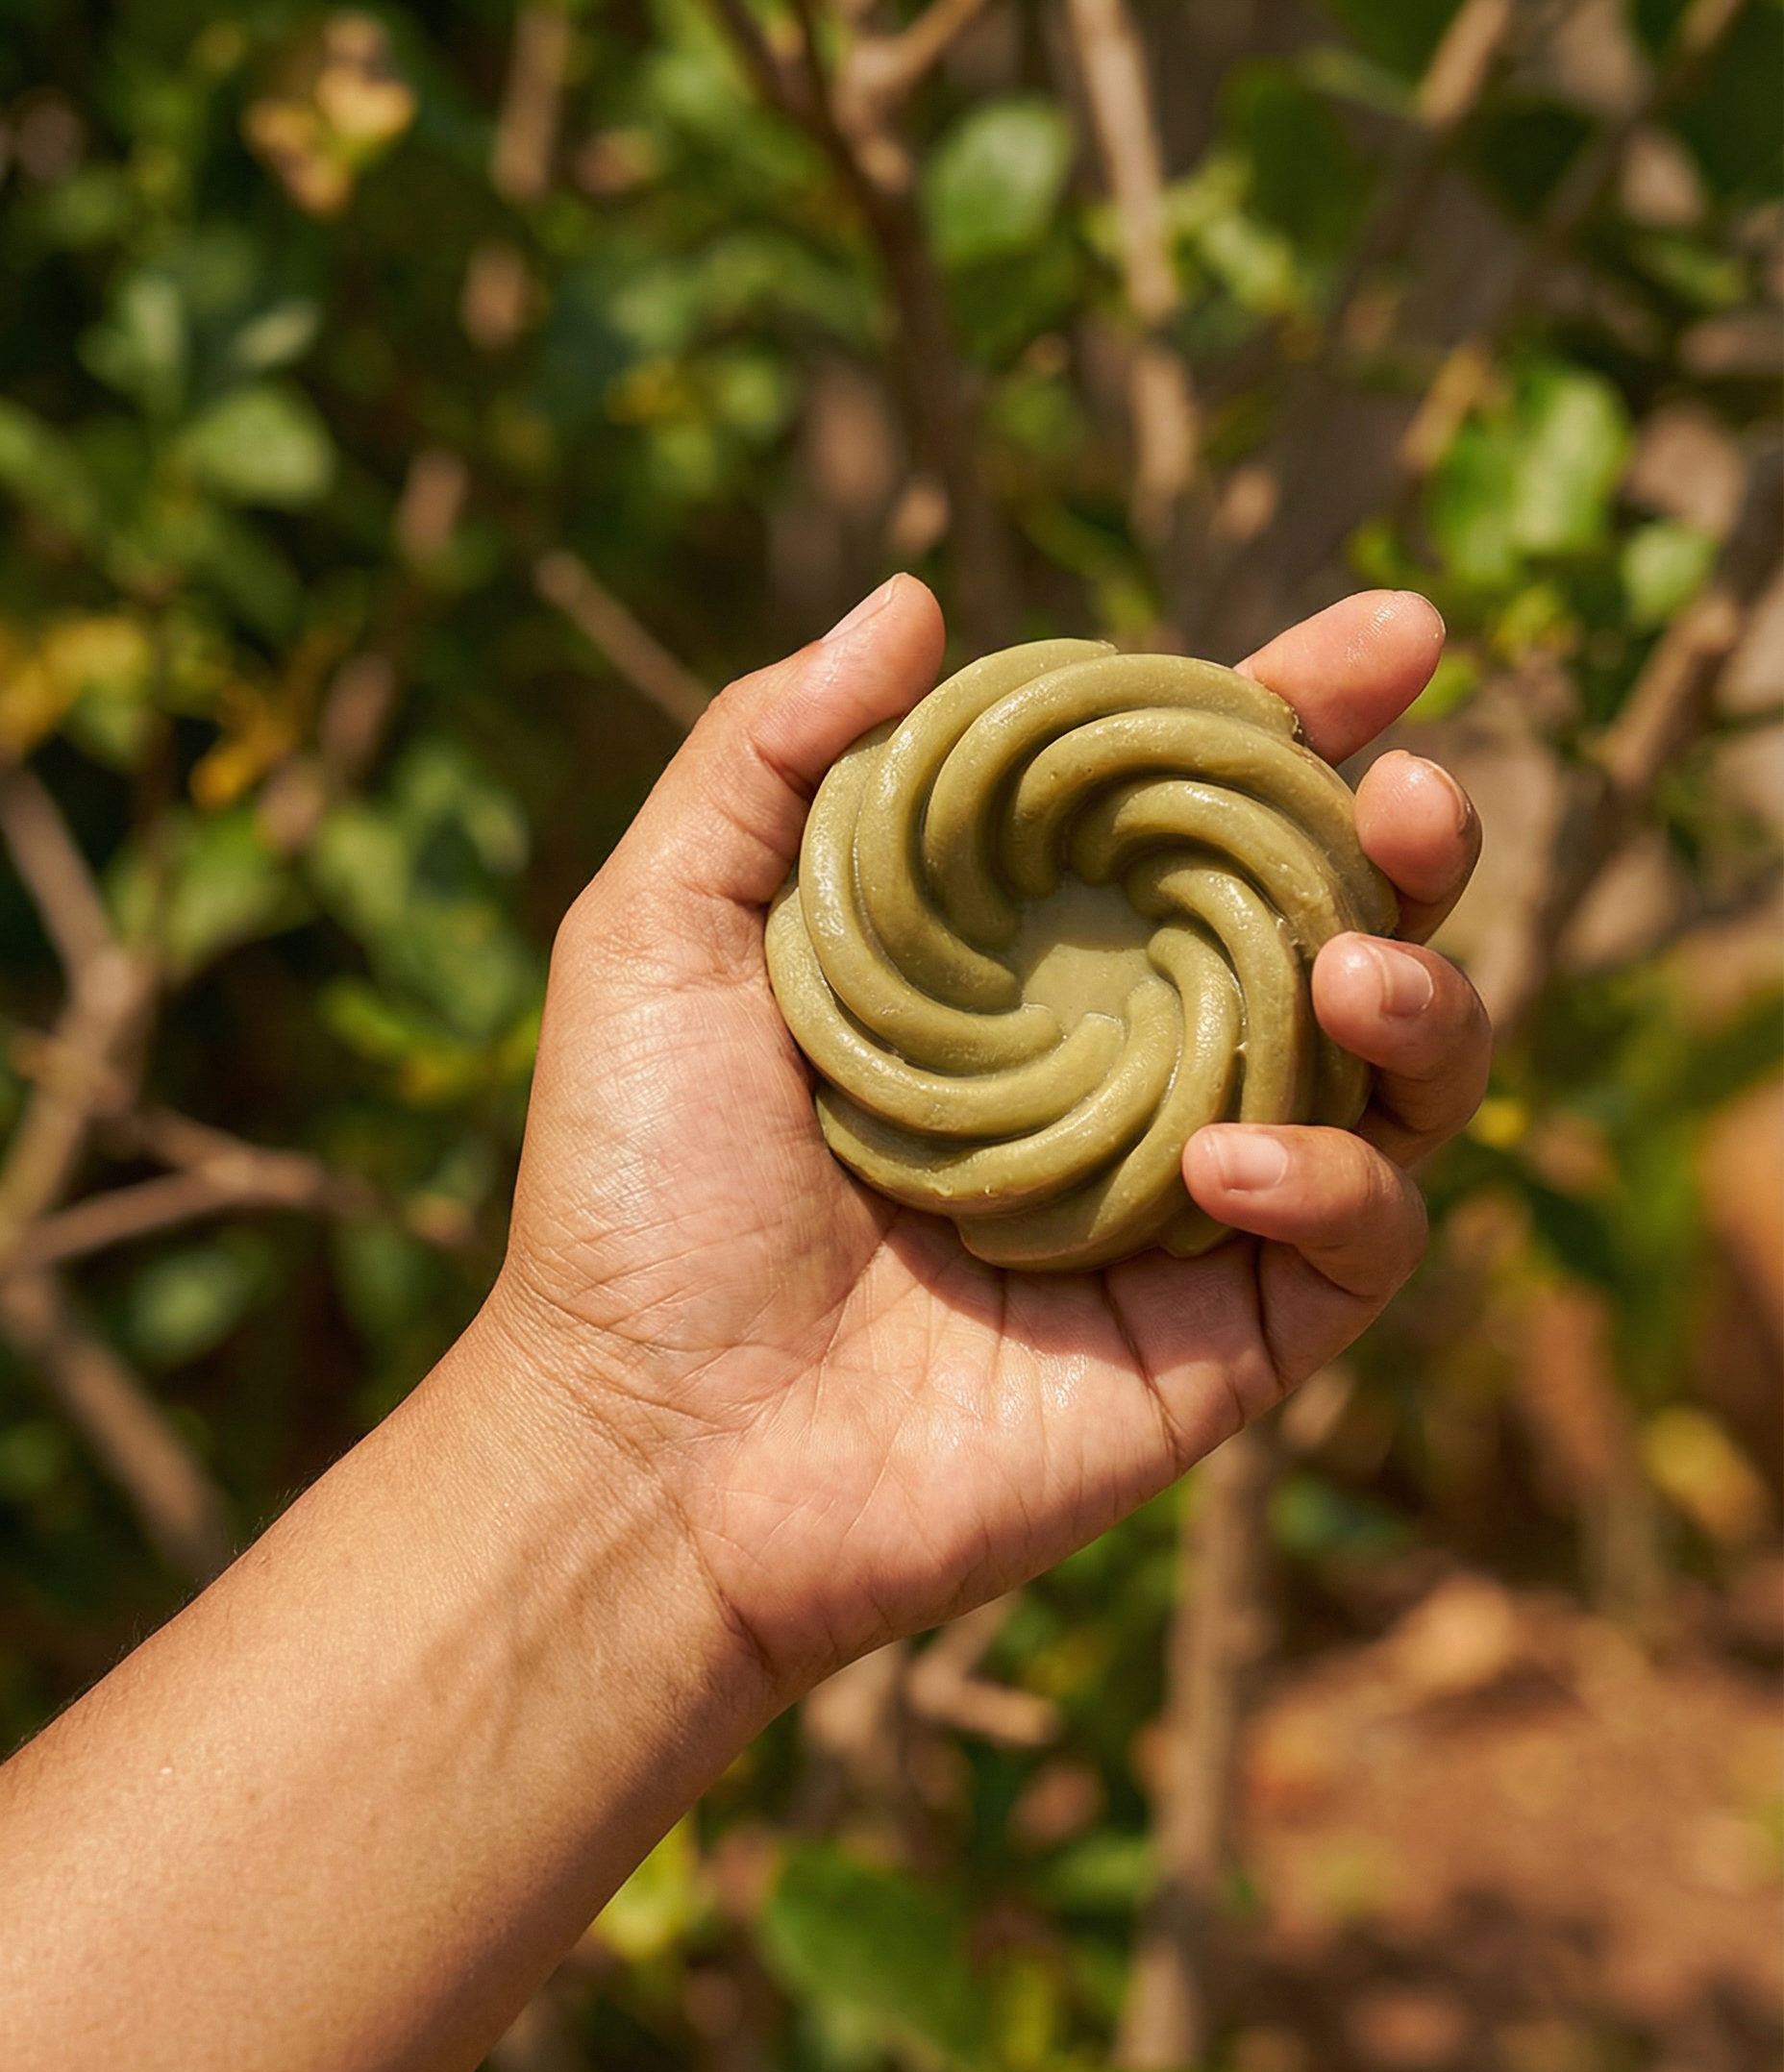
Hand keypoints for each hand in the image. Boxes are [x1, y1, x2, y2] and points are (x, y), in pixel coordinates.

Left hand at [489, 580, 1488, 1695]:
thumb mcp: (658, 930)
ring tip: (1356, 969)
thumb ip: (769, 754)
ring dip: (1429, 997)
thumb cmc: (636, 1189)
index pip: (1191, 804)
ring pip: (1400, 1073)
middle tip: (1406, 793)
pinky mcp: (1225, 1335)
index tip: (1390, 629)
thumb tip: (918, 601)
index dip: (1297, 708)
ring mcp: (1187, 1200)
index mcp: (1018, 955)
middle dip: (1407, 837)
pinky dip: (1337, 1183)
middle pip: (1332, 916)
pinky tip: (1227, 1168)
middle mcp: (1125, 1057)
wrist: (654, 1447)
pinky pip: (1363, 1239)